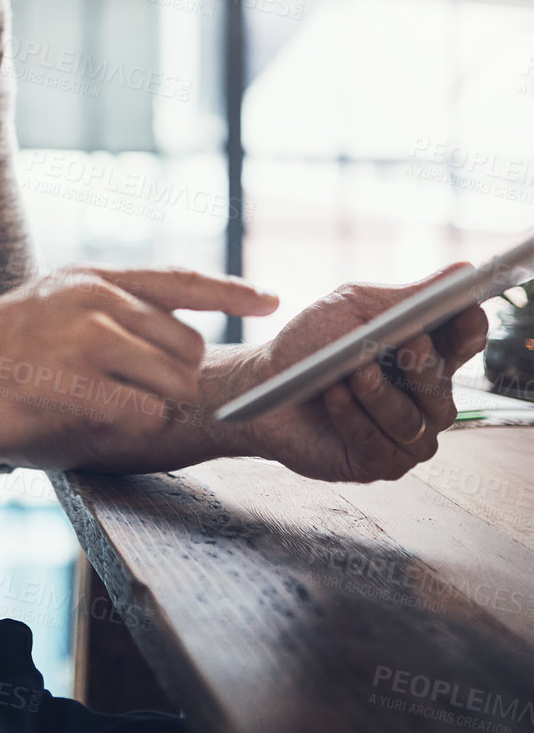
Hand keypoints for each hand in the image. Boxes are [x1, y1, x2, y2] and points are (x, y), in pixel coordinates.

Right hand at [0, 264, 278, 470]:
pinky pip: (142, 414)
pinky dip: (127, 429)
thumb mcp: (46, 313)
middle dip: (174, 380)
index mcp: (88, 278)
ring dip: (150, 408)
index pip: (179, 279)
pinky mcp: (75, 382)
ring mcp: (84, 337)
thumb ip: (105, 320)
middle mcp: (93, 298)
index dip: (232, 289)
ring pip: (171, 380)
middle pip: (186, 344)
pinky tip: (85, 425)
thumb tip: (169, 346)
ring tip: (95, 412)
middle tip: (128, 399)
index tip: (271, 299)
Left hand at [219, 264, 487, 481]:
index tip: (464, 313)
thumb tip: (463, 270)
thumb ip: (407, 298)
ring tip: (352, 373)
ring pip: (414, 421)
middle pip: (443, 387)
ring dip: (381, 394)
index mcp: (424, 353)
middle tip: (406, 343)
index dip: (470, 330)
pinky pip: (382, 446)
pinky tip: (335, 397)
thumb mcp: (354, 310)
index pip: (465, 343)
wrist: (262, 385)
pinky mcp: (380, 462)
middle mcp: (424, 398)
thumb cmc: (309, 344)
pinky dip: (356, 418)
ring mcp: (406, 434)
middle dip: (424, 365)